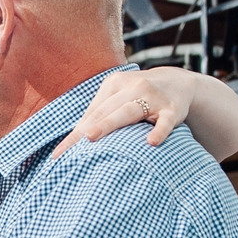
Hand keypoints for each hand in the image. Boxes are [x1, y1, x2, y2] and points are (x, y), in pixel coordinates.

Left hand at [54, 68, 187, 157]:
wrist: (178, 82)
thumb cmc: (139, 95)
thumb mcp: (119, 96)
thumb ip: (100, 113)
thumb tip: (73, 140)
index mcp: (114, 84)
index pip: (91, 112)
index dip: (75, 133)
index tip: (59, 155)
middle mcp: (132, 87)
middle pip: (105, 110)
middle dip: (86, 128)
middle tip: (69, 148)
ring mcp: (153, 97)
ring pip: (129, 111)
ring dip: (110, 124)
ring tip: (91, 137)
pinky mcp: (173, 109)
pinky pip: (165, 121)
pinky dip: (159, 131)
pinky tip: (151, 142)